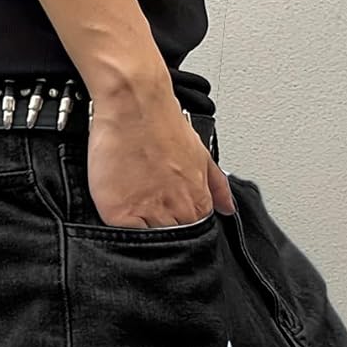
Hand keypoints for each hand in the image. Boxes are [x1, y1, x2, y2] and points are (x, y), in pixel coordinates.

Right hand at [87, 76, 235, 228]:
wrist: (135, 102)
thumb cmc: (162, 122)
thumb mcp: (201, 152)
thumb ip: (216, 185)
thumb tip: (228, 207)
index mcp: (196, 199)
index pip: (194, 234)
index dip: (183, 231)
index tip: (171, 222)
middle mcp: (176, 210)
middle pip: (173, 242)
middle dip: (164, 236)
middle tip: (151, 215)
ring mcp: (147, 214)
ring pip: (148, 244)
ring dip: (143, 234)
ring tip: (135, 209)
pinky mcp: (119, 213)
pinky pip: (122, 237)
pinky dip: (122, 232)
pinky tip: (121, 215)